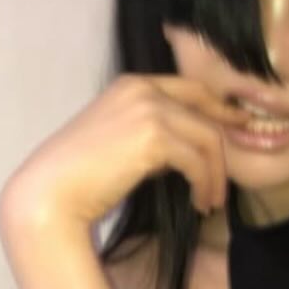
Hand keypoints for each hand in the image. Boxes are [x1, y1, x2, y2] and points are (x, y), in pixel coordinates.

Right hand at [0, 73, 251, 226]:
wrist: (52, 192)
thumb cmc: (80, 176)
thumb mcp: (119, 141)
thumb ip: (149, 134)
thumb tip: (183, 151)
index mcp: (132, 84)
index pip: (191, 89)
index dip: (219, 110)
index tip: (237, 132)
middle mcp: (142, 88)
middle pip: (206, 111)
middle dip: (224, 146)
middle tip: (226, 182)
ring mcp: (148, 109)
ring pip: (208, 138)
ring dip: (216, 174)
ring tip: (211, 201)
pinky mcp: (153, 137)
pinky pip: (198, 161)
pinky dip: (205, 185)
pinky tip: (200, 204)